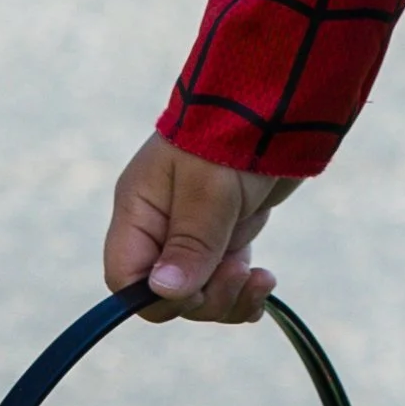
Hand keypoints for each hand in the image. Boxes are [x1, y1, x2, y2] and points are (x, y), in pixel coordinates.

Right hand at [104, 131, 297, 322]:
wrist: (278, 107)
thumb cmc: (232, 137)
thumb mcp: (210, 190)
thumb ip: (190, 244)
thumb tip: (163, 293)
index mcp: (139, 212)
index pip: (126, 280)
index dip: (157, 298)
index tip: (196, 291)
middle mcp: (159, 227)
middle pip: (166, 294)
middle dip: (205, 298)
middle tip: (238, 272)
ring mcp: (193, 233)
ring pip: (199, 294)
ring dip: (230, 297)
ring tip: (260, 276)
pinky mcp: (225, 235)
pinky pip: (224, 283)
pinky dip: (244, 292)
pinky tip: (263, 283)